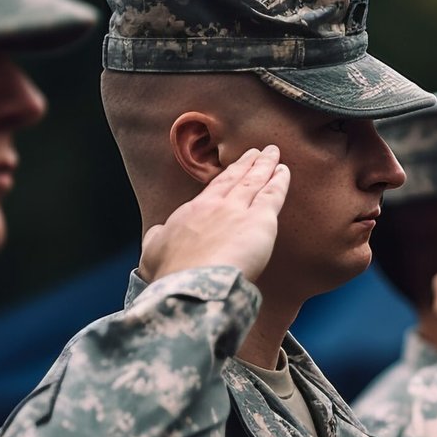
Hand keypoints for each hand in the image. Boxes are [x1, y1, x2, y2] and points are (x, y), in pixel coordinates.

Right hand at [138, 146, 289, 282]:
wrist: (191, 285)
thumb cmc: (171, 275)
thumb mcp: (152, 252)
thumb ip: (157, 238)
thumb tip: (158, 231)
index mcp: (193, 212)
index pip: (215, 188)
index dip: (228, 175)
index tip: (236, 166)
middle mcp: (217, 206)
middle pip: (237, 178)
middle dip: (248, 163)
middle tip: (258, 151)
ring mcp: (239, 211)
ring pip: (255, 181)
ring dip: (265, 165)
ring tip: (273, 153)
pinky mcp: (260, 222)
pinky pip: (273, 195)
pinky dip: (280, 181)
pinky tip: (284, 172)